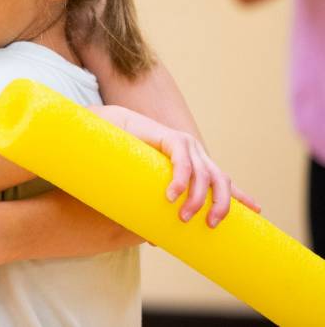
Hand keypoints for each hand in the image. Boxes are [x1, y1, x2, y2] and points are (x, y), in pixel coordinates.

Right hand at [101, 105, 260, 226]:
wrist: (113, 129)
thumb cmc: (129, 161)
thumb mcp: (149, 187)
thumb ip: (155, 209)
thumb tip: (156, 240)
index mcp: (195, 164)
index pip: (223, 181)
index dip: (240, 195)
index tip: (257, 209)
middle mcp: (196, 154)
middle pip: (222, 181)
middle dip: (222, 205)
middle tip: (211, 224)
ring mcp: (187, 145)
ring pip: (205, 175)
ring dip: (196, 199)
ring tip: (183, 217)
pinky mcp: (173, 139)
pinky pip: (183, 163)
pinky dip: (180, 182)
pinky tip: (171, 196)